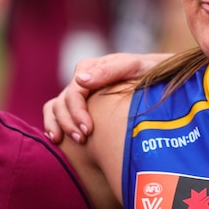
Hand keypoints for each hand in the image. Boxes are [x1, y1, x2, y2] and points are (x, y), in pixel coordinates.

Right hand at [43, 52, 170, 143]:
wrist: (155, 74)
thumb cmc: (145, 70)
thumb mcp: (132, 66)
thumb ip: (108, 71)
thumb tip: (81, 80)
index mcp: (89, 68)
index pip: (73, 93)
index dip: (77, 112)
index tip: (88, 130)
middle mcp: (80, 80)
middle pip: (62, 103)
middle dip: (68, 123)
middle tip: (82, 140)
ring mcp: (78, 92)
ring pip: (54, 108)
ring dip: (58, 125)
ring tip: (67, 142)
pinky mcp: (78, 104)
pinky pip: (56, 112)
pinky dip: (52, 124)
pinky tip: (57, 139)